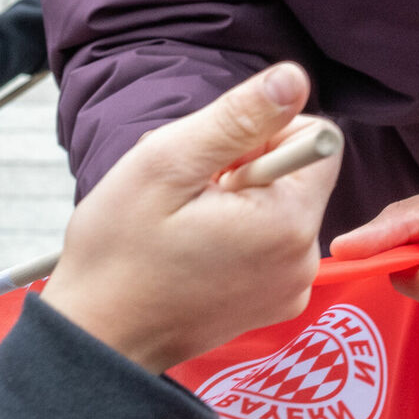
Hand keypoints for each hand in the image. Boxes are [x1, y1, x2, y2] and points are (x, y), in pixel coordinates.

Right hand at [43, 63, 338, 374]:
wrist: (98, 339)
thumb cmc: (120, 252)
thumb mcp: (168, 164)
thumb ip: (238, 117)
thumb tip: (294, 78)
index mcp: (288, 221)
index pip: (320, 139)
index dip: (264, 135)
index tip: (214, 163)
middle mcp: (305, 258)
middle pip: (298, 173)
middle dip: (247, 169)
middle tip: (189, 197)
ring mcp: (291, 286)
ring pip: (279, 205)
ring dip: (237, 201)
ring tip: (185, 226)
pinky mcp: (273, 302)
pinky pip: (270, 242)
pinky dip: (237, 234)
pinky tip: (193, 250)